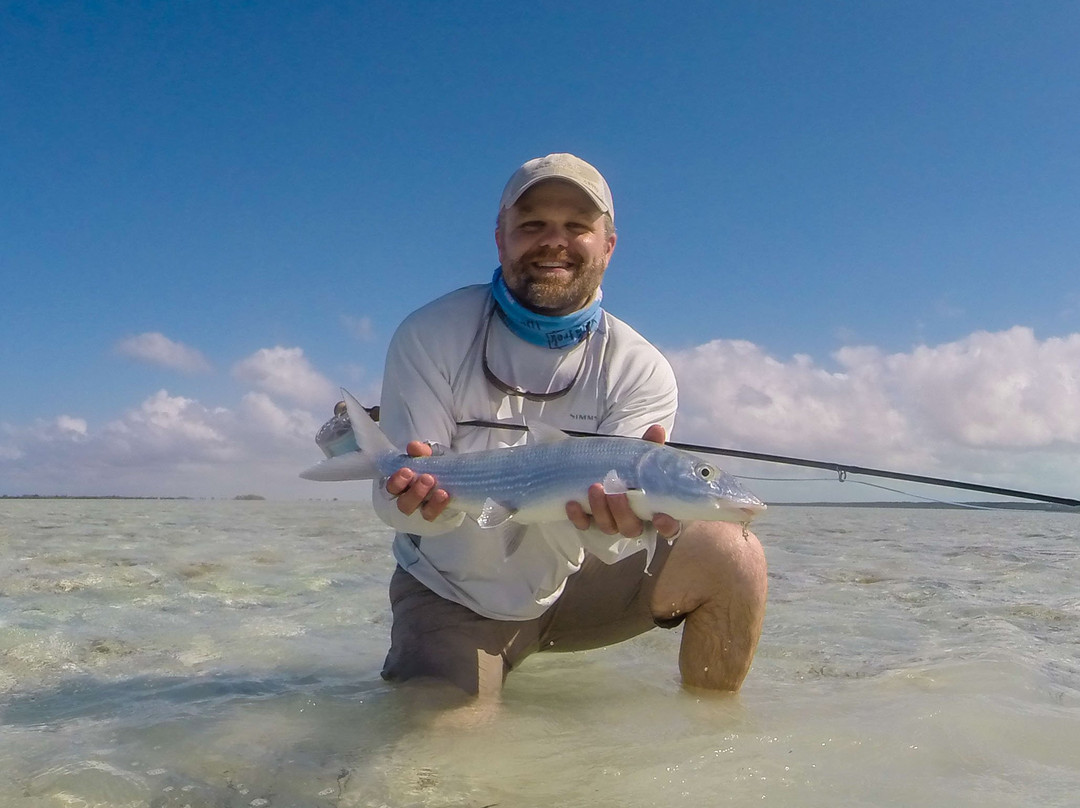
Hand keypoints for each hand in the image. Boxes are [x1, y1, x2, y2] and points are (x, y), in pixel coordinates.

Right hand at [385, 440, 451, 520]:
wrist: (456, 478)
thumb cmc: (436, 466)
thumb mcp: (430, 456)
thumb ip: (421, 451)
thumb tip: (413, 447)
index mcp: (401, 485)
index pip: (391, 487)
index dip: (397, 482)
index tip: (407, 471)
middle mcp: (408, 500)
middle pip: (403, 504)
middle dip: (414, 492)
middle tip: (427, 479)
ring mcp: (421, 510)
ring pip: (418, 512)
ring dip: (428, 502)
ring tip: (439, 490)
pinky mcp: (434, 515)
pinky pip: (432, 515)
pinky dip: (438, 506)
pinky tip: (445, 496)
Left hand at [565, 425, 681, 539]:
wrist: (606, 471)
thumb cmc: (632, 470)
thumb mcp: (642, 458)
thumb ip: (651, 447)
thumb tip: (656, 430)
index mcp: (654, 510)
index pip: (669, 528)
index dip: (666, 526)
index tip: (659, 516)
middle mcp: (634, 521)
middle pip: (631, 528)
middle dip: (622, 512)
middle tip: (615, 492)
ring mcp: (612, 523)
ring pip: (608, 526)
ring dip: (600, 510)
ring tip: (594, 488)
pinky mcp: (591, 522)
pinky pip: (584, 525)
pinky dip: (578, 517)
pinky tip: (572, 503)